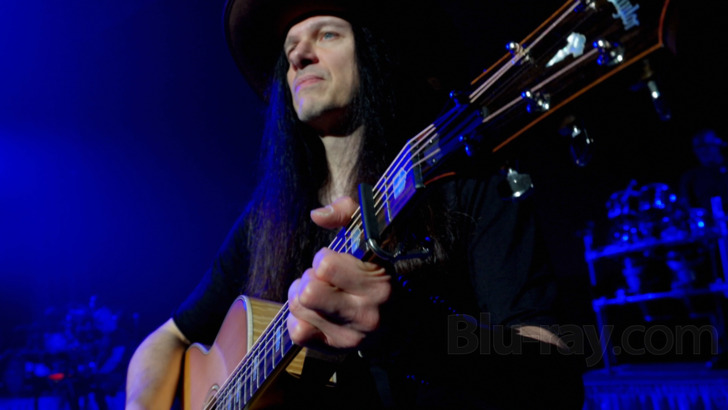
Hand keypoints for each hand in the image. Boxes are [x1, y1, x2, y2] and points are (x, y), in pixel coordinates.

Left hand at [287, 196, 391, 349]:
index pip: (325, 265)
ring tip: (319, 293)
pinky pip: (297, 331)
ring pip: (298, 307)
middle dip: (309, 278)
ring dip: (301, 296)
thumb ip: (347, 212)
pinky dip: (298, 318)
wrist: (394, 322)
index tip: (336, 262)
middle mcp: (366, 314)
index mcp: (379, 284)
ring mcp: (350, 336)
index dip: (324, 258)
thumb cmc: (375, 271)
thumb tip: (316, 215)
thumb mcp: (371, 237)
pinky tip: (312, 312)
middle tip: (323, 280)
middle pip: (308, 291)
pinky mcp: (333, 349)